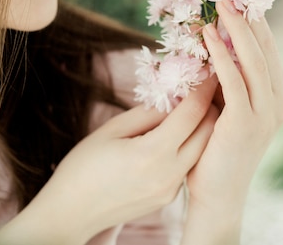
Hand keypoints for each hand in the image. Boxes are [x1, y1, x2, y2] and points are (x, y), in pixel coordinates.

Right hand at [0, 77, 218, 244]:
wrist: (71, 212)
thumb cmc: (84, 166)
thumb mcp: (112, 129)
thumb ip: (148, 112)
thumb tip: (176, 96)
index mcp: (152, 153)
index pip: (193, 113)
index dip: (202, 88)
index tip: (206, 71)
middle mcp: (169, 174)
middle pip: (208, 132)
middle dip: (210, 106)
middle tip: (203, 87)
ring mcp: (171, 190)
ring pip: (201, 150)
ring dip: (202, 127)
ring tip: (189, 107)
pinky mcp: (169, 198)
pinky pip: (188, 165)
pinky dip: (189, 146)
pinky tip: (175, 134)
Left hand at [182, 0, 282, 243]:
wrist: (217, 192)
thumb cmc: (216, 147)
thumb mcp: (226, 105)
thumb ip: (228, 78)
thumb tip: (213, 40)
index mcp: (277, 94)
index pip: (267, 48)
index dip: (253, 19)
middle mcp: (279, 99)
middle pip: (263, 47)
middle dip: (246, 15)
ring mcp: (267, 111)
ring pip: (252, 58)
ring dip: (235, 27)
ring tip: (219, 1)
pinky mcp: (247, 121)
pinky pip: (234, 79)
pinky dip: (221, 55)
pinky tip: (208, 35)